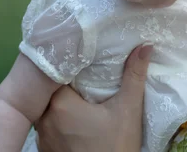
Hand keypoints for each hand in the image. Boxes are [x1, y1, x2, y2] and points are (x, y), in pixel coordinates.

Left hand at [35, 44, 152, 151]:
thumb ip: (133, 76)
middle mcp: (44, 119)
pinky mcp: (46, 149)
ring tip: (83, 90)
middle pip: (51, 89)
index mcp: (60, 104)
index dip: (72, 63)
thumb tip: (145, 45)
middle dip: (67, 80)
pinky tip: (77, 115)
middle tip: (87, 71)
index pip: (59, 72)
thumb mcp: (128, 110)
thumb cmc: (115, 147)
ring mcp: (42, 137)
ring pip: (48, 107)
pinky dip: (60, 117)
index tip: (86, 56)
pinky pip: (49, 124)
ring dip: (62, 100)